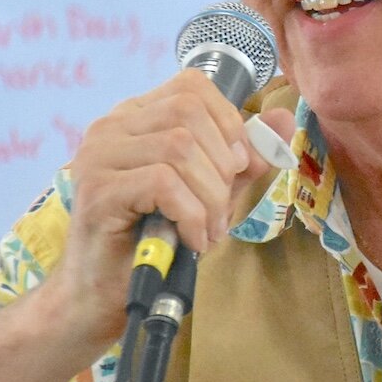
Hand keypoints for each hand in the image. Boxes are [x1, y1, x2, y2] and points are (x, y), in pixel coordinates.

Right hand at [57, 68, 294, 342]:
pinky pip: (163, 184)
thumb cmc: (158, 241)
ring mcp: (98, 156)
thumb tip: (284, 120)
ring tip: (207, 231)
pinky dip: (191, 215)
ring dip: (209, 197)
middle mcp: (111, 126)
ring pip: (178, 148)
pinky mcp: (97, 191)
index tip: (237, 169)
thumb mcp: (212, 192)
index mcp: (136, 116)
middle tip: (222, 209)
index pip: (192, 86)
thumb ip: (244, 157)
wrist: (104, 295)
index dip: (228, 123)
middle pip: (189, 113)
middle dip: (222, 165)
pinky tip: (191, 240)